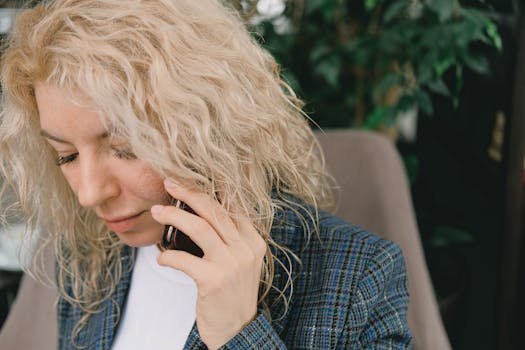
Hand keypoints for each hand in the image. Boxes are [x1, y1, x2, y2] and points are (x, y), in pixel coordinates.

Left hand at [150, 178, 266, 348]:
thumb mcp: (241, 262)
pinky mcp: (213, 281)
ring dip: (174, 216)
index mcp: (253, 241)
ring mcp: (231, 264)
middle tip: (169, 182)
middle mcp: (245, 249)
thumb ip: (229, 239)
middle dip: (189, 192)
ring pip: (199, 228)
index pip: (231, 207)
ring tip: (157, 211)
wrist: (238, 330)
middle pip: (215, 211)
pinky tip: (162, 258)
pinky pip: (184, 259)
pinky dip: (168, 257)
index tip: (190, 179)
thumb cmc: (232, 294)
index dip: (209, 190)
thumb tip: (202, 212)